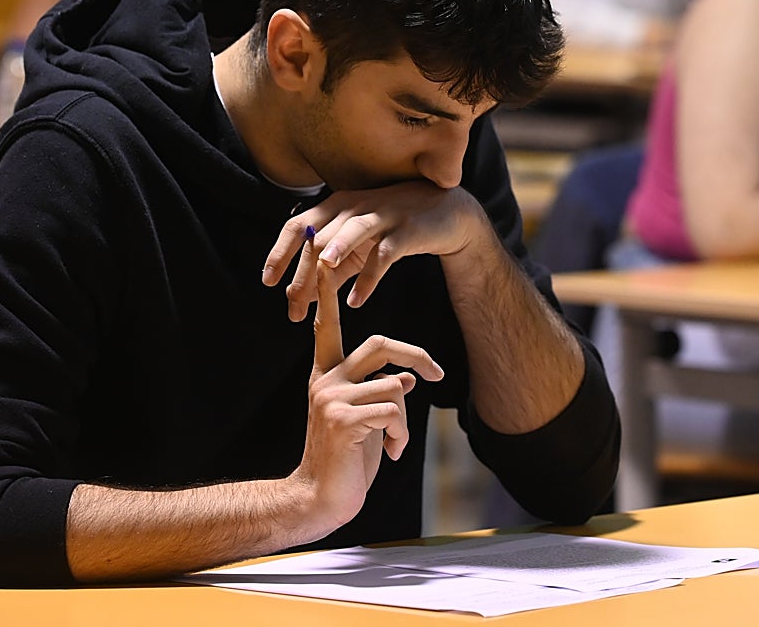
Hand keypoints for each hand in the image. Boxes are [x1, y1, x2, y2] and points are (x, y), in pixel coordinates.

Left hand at [263, 181, 485, 321]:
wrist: (444, 214)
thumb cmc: (392, 229)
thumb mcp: (357, 248)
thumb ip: (329, 270)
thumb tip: (296, 297)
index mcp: (337, 207)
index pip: (298, 226)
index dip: (279, 252)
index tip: (267, 281)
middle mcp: (355, 206)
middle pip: (320, 236)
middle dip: (302, 274)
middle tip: (292, 308)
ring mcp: (382, 215)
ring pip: (352, 231)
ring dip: (335, 251)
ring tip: (322, 274)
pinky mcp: (406, 230)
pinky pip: (384, 254)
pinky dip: (369, 278)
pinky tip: (357, 300)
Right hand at [293, 261, 443, 533]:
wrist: (320, 498)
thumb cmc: (346, 458)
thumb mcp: (365, 418)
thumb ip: (379, 392)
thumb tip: (406, 380)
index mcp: (327, 374)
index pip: (329, 326)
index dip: (327, 294)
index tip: (324, 260)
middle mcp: (326, 379)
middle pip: (382, 344)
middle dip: (418, 356)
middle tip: (438, 373)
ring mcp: (331, 398)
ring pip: (395, 387)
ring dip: (404, 420)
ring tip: (392, 443)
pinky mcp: (343, 419)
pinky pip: (394, 412)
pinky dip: (401, 435)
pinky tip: (388, 453)